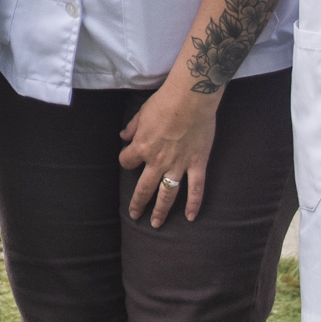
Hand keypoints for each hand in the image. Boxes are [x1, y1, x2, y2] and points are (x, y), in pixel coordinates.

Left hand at [118, 82, 219, 225]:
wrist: (191, 98)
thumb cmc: (164, 102)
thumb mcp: (141, 113)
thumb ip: (132, 127)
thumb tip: (123, 136)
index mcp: (142, 147)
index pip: (127, 162)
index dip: (126, 161)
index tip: (129, 160)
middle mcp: (157, 161)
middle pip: (144, 188)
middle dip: (138, 203)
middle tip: (135, 215)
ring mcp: (178, 165)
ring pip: (167, 194)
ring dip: (161, 210)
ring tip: (156, 223)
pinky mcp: (197, 164)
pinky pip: (196, 188)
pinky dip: (194, 204)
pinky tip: (191, 217)